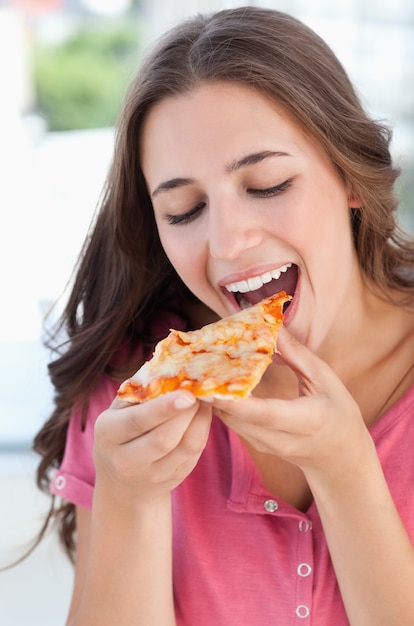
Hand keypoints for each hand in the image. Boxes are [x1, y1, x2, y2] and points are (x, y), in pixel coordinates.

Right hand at [93, 391, 212, 506]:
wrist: (122, 483)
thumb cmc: (121, 431)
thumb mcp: (118, 410)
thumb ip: (139, 390)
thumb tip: (166, 364)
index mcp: (108, 434)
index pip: (137, 421)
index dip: (164, 407)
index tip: (186, 393)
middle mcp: (126, 461)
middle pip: (164, 438)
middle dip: (187, 411)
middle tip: (201, 389)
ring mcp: (152, 475)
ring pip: (186, 447)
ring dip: (200, 418)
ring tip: (204, 398)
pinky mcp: (174, 479)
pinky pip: (195, 453)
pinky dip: (203, 429)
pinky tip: (202, 413)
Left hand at [212, 327, 372, 479]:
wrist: (341, 458)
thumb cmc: (338, 413)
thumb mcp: (326, 380)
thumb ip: (297, 354)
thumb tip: (272, 327)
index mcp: (305, 421)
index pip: (264, 414)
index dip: (235, 401)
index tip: (210, 385)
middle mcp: (280, 439)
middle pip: (237, 418)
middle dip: (212, 391)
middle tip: (193, 363)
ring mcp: (265, 445)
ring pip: (228, 420)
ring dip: (212, 395)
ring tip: (198, 366)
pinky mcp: (255, 444)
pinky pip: (231, 422)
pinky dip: (220, 402)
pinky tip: (213, 380)